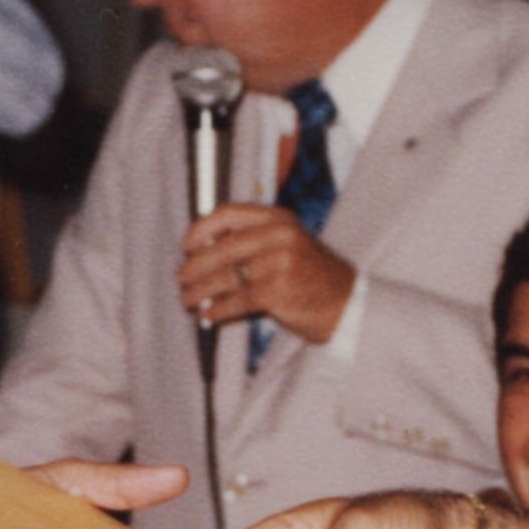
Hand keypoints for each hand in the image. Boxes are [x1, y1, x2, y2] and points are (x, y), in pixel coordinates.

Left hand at [178, 203, 354, 345]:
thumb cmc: (312, 276)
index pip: (228, 213)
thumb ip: (252, 239)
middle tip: (180, 279)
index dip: (201, 229)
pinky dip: (218, 309)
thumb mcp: (288, 243)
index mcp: (278, 218)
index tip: (187, 246)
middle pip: (222, 248)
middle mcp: (279, 235)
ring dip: (200, 290)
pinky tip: (209, 315)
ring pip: (226, 276)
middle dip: (195, 267)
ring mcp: (280, 262)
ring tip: (188, 300)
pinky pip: (237, 300)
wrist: (348, 303)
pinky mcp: (279, 291)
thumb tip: (202, 249)